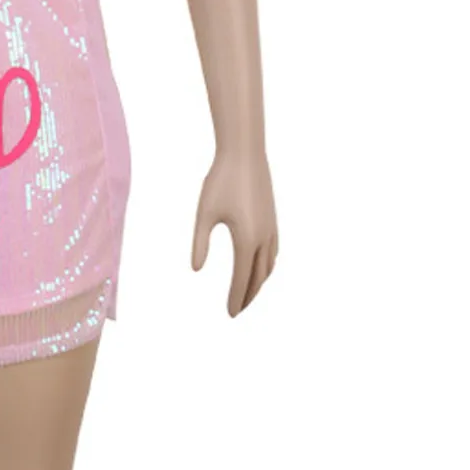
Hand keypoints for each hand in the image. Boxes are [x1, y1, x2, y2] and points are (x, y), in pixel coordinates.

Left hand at [191, 150, 277, 315]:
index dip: (236, 298)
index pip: (242, 279)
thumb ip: (200, 243)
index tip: (231, 314)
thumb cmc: (220, 181)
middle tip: (238, 310)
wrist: (244, 154)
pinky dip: (268, 266)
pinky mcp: (273, 219)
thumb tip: (196, 270)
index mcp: (246, 240)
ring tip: (249, 293)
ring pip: (269, 266)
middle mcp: (263, 239)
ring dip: (260, 283)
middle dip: (249, 296)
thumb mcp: (204, 213)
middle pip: (258, 278)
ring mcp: (272, 229)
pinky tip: (261, 265)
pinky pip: (274, 251)